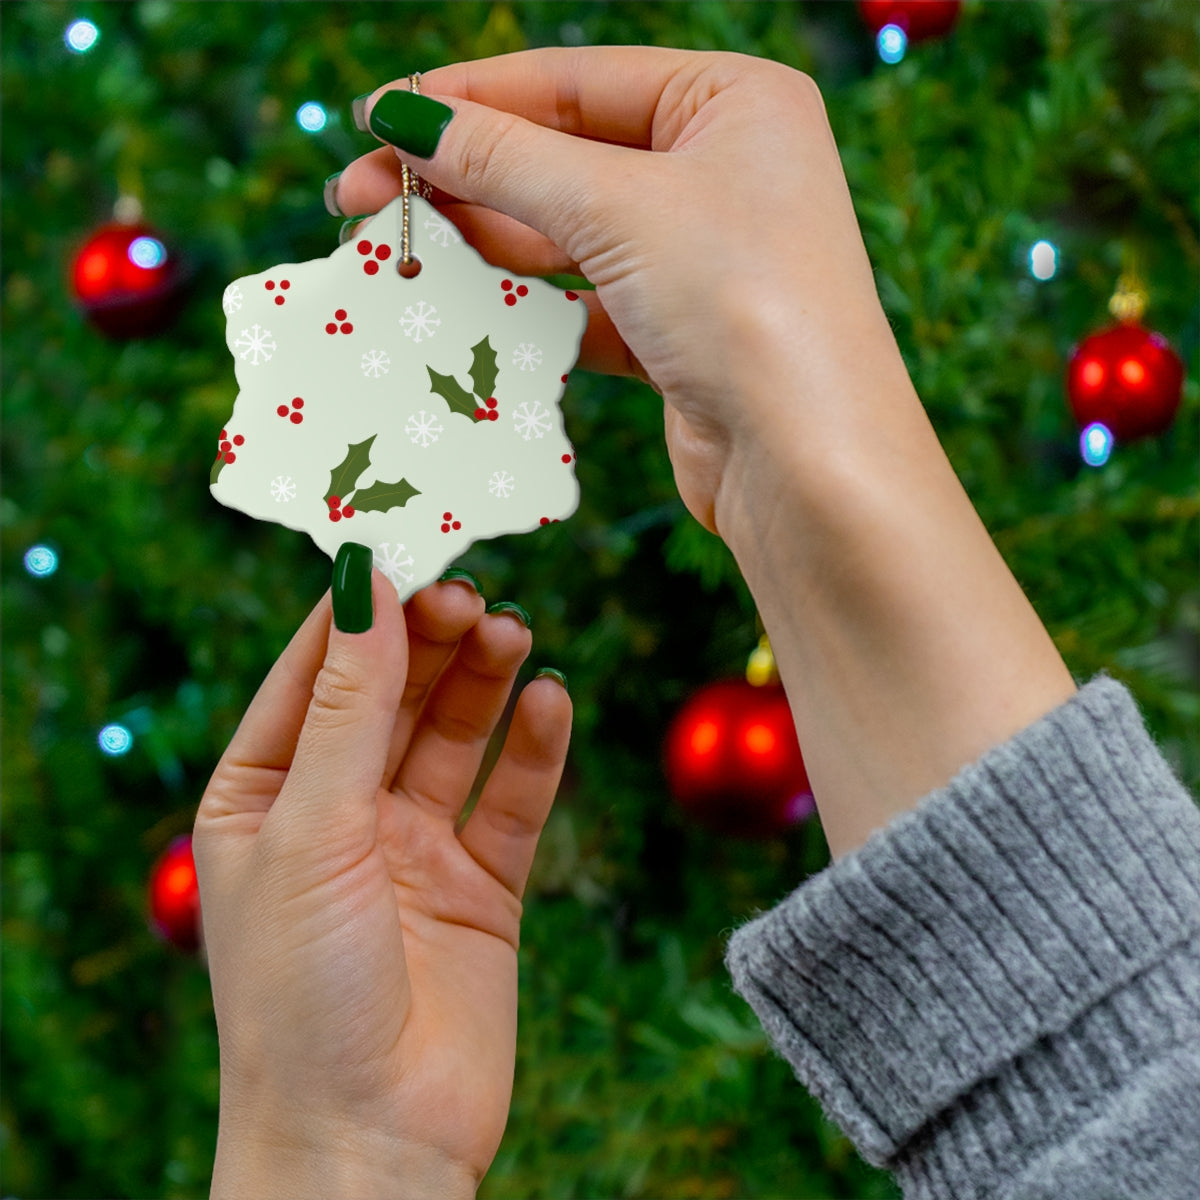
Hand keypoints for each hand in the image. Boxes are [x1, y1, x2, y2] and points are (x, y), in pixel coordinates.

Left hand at [193, 571, 570, 1197]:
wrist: (370, 1144)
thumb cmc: (301, 994)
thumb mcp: (312, 829)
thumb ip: (348, 705)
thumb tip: (365, 582)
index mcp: (264, 795)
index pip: (314, 672)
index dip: (360, 607)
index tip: (407, 541)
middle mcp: (339, 813)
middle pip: (393, 694)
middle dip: (431, 638)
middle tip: (473, 591)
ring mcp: (413, 848)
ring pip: (456, 735)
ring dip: (484, 680)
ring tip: (514, 632)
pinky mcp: (482, 886)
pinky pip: (513, 799)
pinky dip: (535, 749)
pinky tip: (552, 701)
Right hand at [335, 47, 894, 535]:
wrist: (808, 465)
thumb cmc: (743, 305)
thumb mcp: (618, 208)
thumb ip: (506, 159)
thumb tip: (405, 118)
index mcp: (733, 101)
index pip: (573, 81)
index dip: (467, 98)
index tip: (376, 117)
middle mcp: (723, 169)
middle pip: (564, 157)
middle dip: (462, 177)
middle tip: (358, 197)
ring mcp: (702, 255)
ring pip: (569, 233)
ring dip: (484, 243)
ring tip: (396, 250)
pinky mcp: (680, 332)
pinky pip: (585, 301)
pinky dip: (526, 306)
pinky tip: (461, 307)